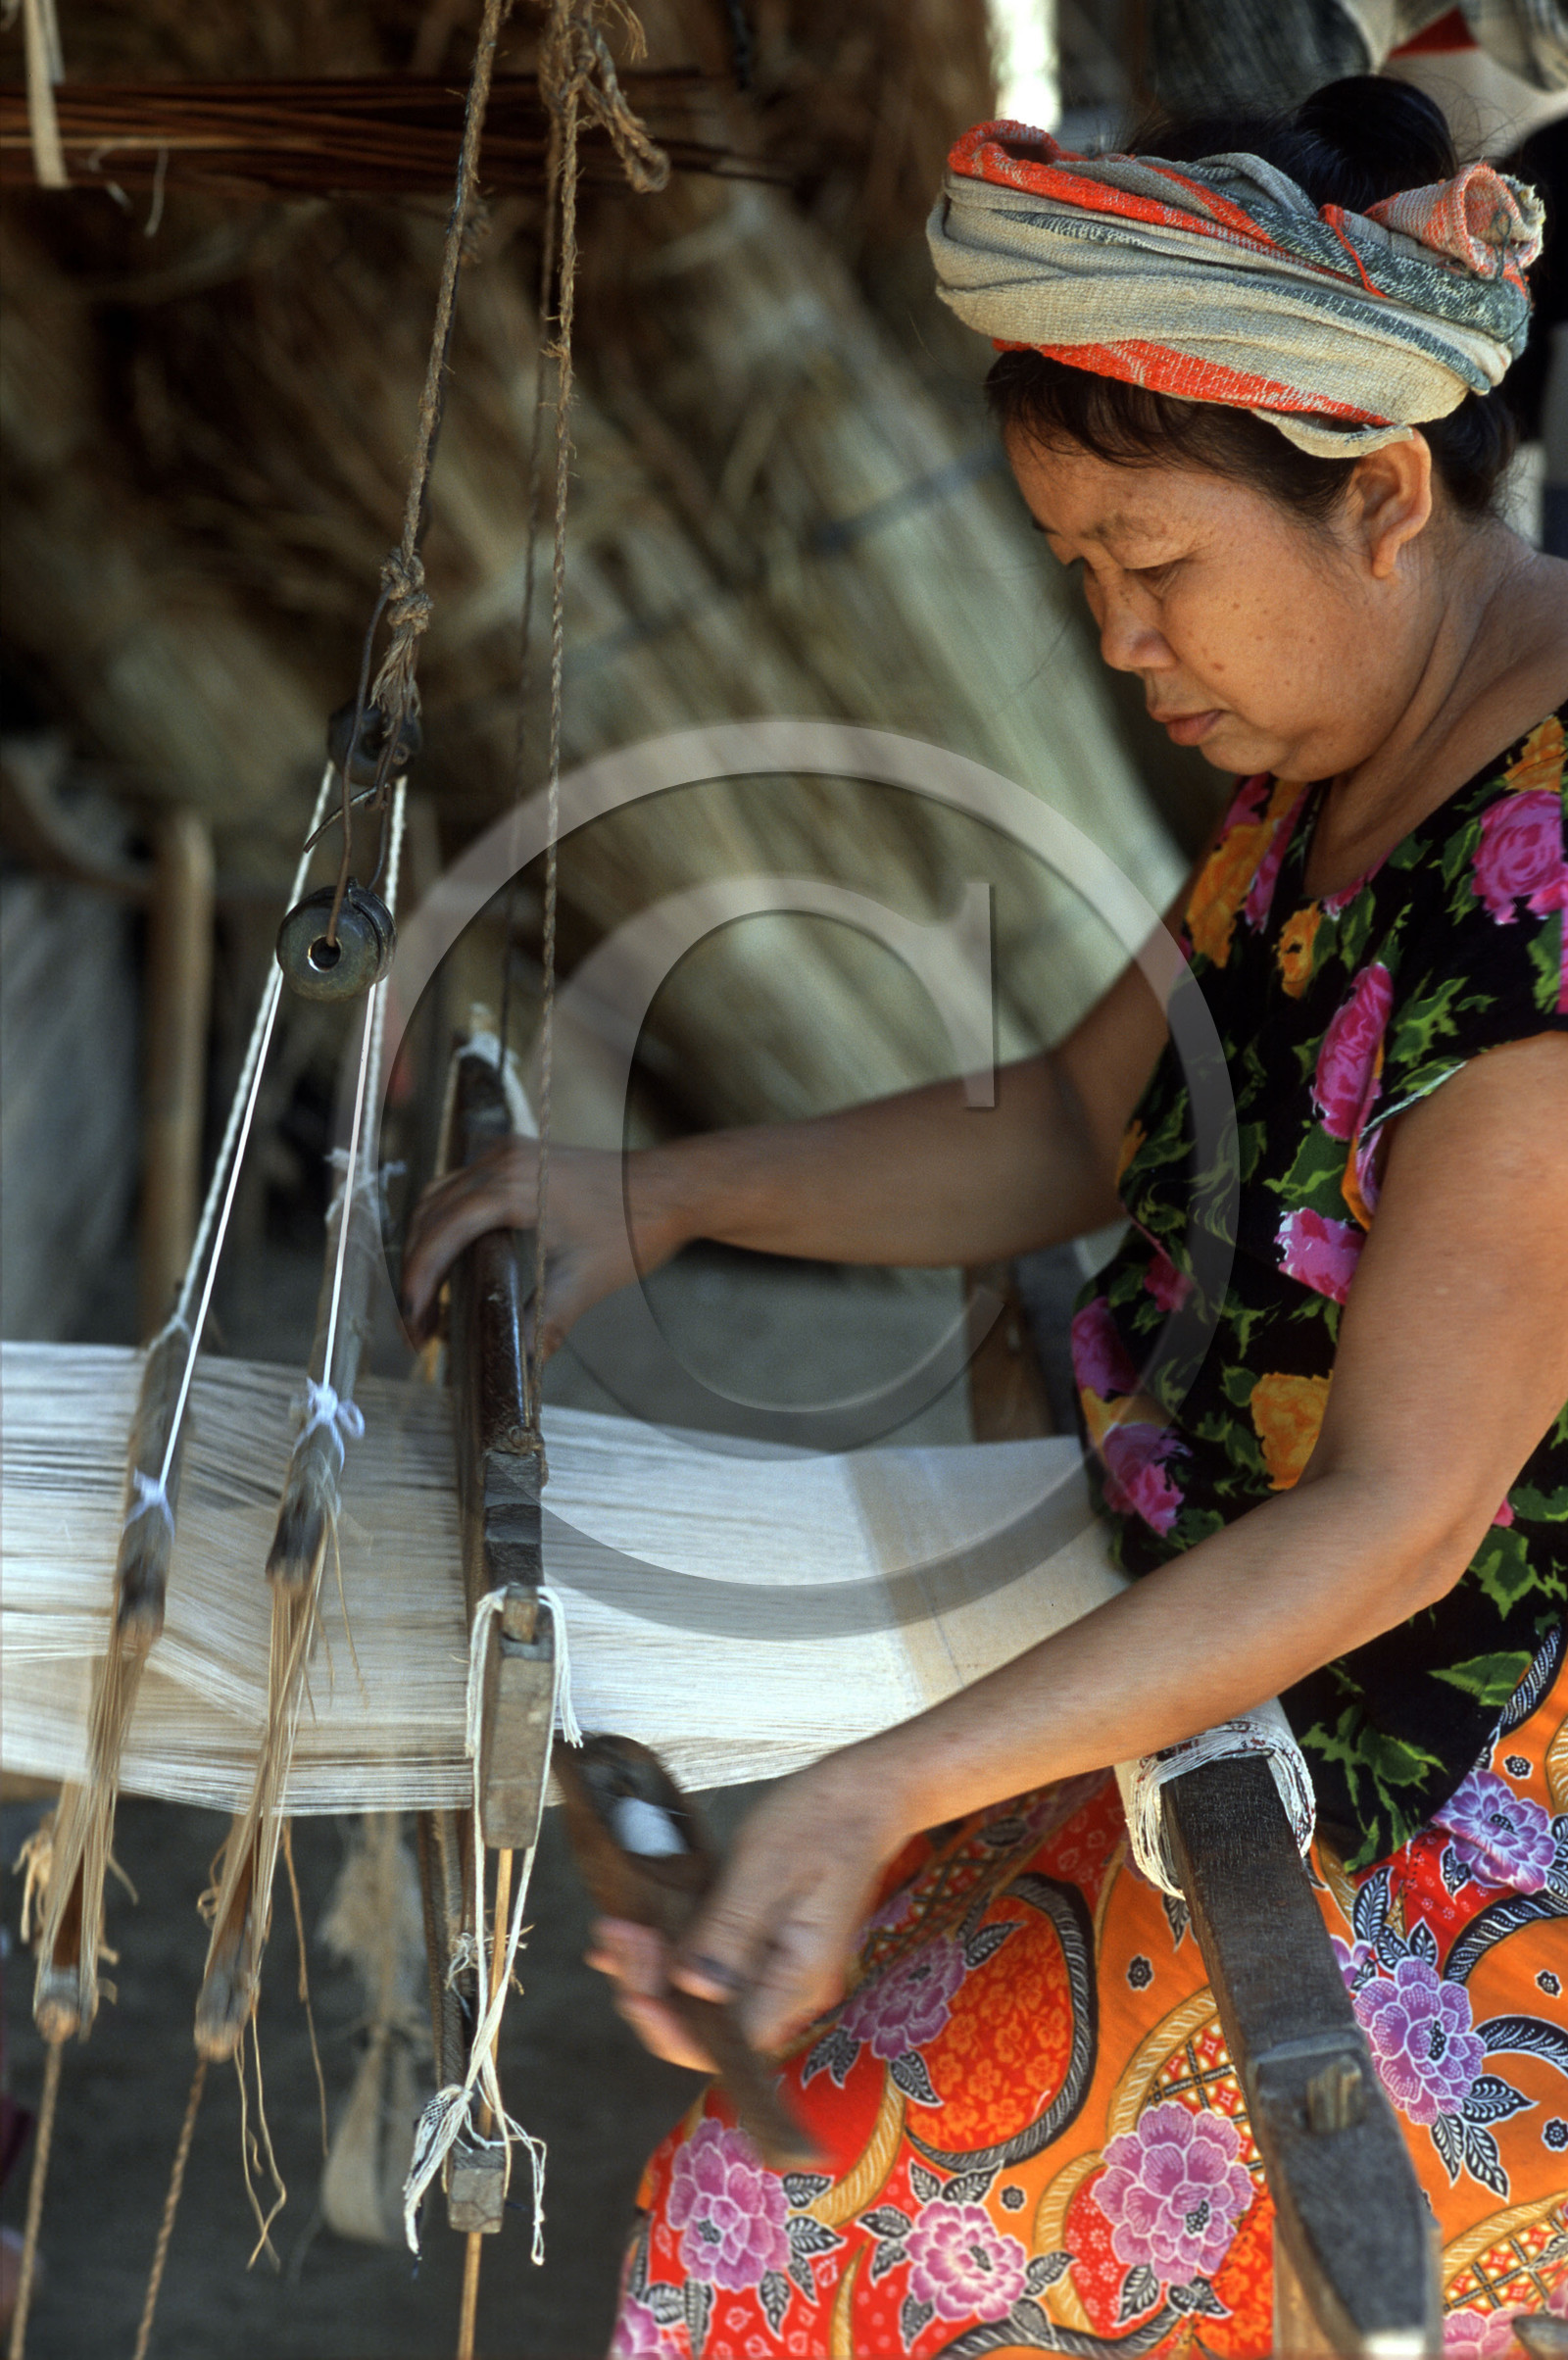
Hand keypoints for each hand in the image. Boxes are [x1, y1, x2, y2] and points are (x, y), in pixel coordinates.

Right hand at [400, 1138, 686, 1347]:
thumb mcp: (586, 1281)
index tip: (414, 1322)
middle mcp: (499, 1161)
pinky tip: (448, 1259)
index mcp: (510, 1186)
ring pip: (437, 1198)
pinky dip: (443, 1223)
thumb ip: (547, 1322)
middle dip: (415, 1270)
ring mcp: (504, 1154)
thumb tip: (519, 1367)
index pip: (441, 1235)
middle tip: (416, 1324)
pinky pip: (459, 1187)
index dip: (419, 1282)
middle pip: (428, 1215)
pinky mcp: (513, 1157)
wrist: (671, 1187)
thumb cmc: (633, 1225)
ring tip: (426, 1300)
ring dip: (424, 1245)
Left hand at [586, 1755, 908, 2061]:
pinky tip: (632, 1933)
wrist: (863, 1794)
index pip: (730, 2043)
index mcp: (798, 1980)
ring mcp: (772, 1971)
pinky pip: (706, 1968)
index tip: (633, 1986)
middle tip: (615, 1938)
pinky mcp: (759, 1947)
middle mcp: (787, 1990)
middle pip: (707, 2027)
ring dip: (649, 1973)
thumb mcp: (766, 1867)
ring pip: (699, 2000)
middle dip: (650, 1992)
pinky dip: (666, 1955)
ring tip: (612, 1932)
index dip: (672, 2027)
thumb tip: (693, 1989)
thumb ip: (729, 1930)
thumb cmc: (822, 1820)